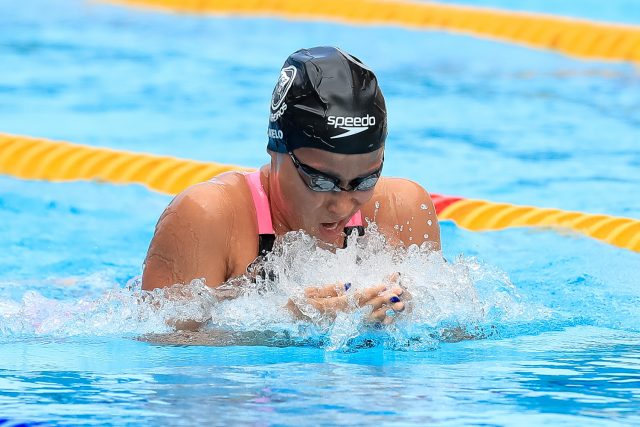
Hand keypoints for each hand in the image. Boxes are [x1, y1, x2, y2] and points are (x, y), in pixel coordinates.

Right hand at [286, 273, 405, 324]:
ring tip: (398, 304)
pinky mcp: (341, 327)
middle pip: (365, 307)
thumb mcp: (310, 293)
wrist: (287, 323)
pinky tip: (387, 318)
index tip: (383, 285)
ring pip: (366, 316)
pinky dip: (375, 321)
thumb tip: (349, 285)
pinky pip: (361, 325)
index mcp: (331, 306)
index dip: (371, 291)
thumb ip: (330, 290)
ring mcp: (341, 323)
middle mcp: (339, 316)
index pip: (355, 298)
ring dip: (383, 309)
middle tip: (398, 291)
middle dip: (383, 298)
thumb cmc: (296, 305)